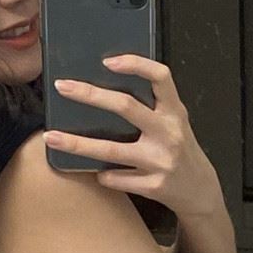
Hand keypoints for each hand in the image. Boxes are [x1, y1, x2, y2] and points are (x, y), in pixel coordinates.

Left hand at [43, 54, 221, 217]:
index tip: (107, 61)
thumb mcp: (175, 122)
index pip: (161, 77)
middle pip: (126, 107)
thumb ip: (152, 106)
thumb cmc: (179, 149)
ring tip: (51, 137)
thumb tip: (106, 86)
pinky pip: (115, 179)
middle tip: (62, 87)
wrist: (200, 191)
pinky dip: (102, 175)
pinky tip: (95, 173)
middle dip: (90, 95)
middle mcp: (169, 133)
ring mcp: (161, 161)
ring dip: (78, 144)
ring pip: (112, 151)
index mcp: (175, 111)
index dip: (136, 64)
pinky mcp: (154, 186)